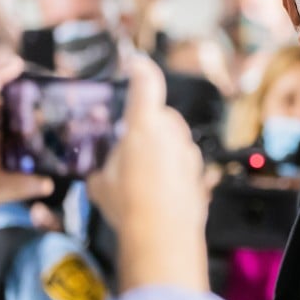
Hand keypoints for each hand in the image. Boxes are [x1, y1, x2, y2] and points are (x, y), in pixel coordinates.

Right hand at [87, 55, 209, 292]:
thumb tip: (105, 167)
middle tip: (128, 143)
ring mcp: (189, 152)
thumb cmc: (128, 206)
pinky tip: (156, 190)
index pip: (147, 82)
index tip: (135, 63)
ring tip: (139, 174)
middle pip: (161, 114)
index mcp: (145, 125)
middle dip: (146, 123)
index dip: (140, 68)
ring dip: (159, 147)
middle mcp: (173, 132)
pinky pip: (182, 161)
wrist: (163, 237)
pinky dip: (170, 168)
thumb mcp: (99, 182)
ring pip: (173, 139)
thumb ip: (104, 164)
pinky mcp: (199, 172)